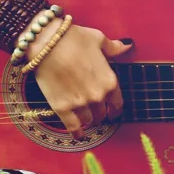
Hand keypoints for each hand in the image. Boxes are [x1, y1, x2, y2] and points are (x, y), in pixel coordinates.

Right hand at [28, 18, 131, 136]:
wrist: (47, 43)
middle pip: (102, 114)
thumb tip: (126, 46)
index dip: (115, 108)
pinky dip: (76, 133)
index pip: (117, 103)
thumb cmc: (74, 38)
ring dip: (88, 121)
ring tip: (84, 119)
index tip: (112, 111)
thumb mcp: (98, 39)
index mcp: (110, 81)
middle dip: (100, 113)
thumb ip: (113, 48)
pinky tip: (78, 136)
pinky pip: (73, 127)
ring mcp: (80, 104)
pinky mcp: (62, 108)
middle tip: (95, 113)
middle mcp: (98, 96)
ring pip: (89, 121)